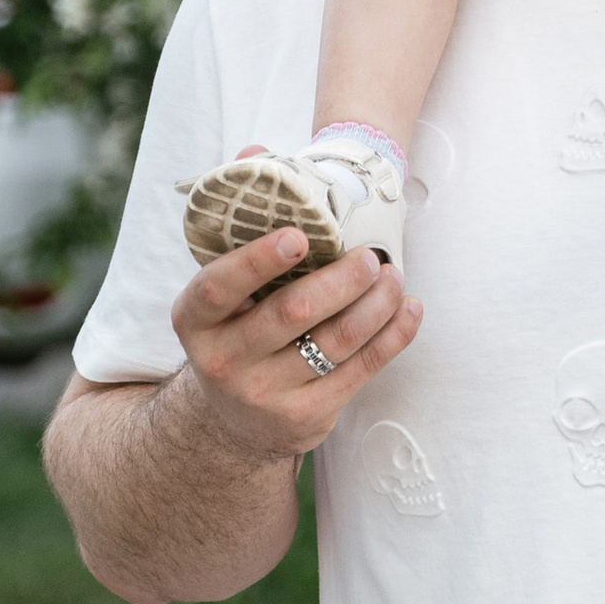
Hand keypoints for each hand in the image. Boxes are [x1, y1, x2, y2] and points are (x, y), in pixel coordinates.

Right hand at [168, 229, 421, 465]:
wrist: (236, 423)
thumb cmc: (239, 338)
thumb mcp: (222, 304)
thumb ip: (247, 257)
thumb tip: (282, 180)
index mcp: (195, 320)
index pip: (219, 287)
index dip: (258, 260)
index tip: (299, 236)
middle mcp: (223, 359)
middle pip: (293, 312)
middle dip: (343, 278)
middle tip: (370, 257)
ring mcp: (264, 393)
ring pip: (337, 339)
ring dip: (378, 302)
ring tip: (393, 277)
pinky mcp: (305, 415)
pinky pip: (362, 368)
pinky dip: (394, 334)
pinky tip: (409, 309)